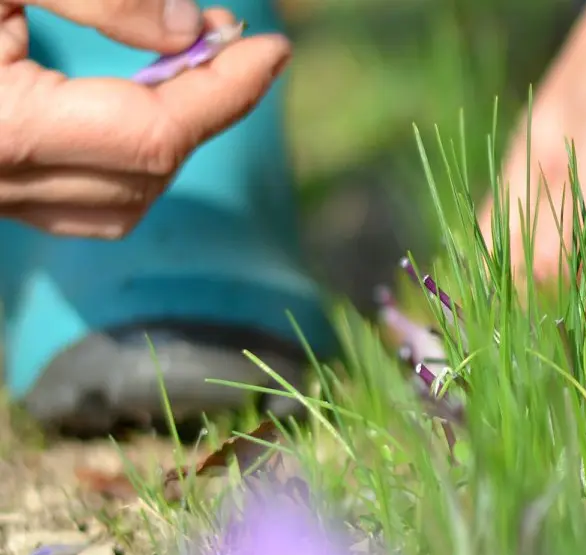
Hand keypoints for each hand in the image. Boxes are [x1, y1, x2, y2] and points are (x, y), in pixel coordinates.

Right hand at [0, 0, 290, 238]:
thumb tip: (187, 30)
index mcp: (6, 129)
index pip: (156, 132)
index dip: (227, 91)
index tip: (272, 49)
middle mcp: (3, 184)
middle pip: (151, 170)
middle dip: (205, 103)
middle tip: (221, 34)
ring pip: (126, 202)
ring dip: (173, 135)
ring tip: (182, 61)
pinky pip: (87, 206)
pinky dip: (132, 161)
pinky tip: (135, 102)